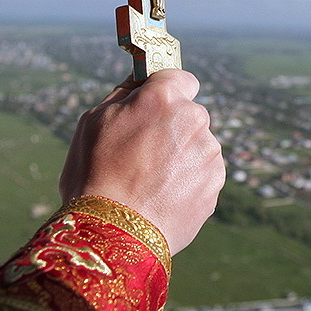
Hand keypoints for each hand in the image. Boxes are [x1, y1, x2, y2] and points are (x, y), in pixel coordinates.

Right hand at [58, 69, 224, 254]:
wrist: (114, 232)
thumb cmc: (95, 174)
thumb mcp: (94, 120)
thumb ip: (125, 93)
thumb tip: (141, 80)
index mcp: (164, 97)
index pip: (179, 77)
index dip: (165, 91)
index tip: (153, 105)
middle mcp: (194, 119)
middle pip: (188, 113)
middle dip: (171, 126)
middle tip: (142, 151)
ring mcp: (208, 153)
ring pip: (197, 145)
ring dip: (181, 155)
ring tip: (149, 180)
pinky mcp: (215, 184)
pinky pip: (202, 173)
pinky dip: (187, 180)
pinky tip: (161, 196)